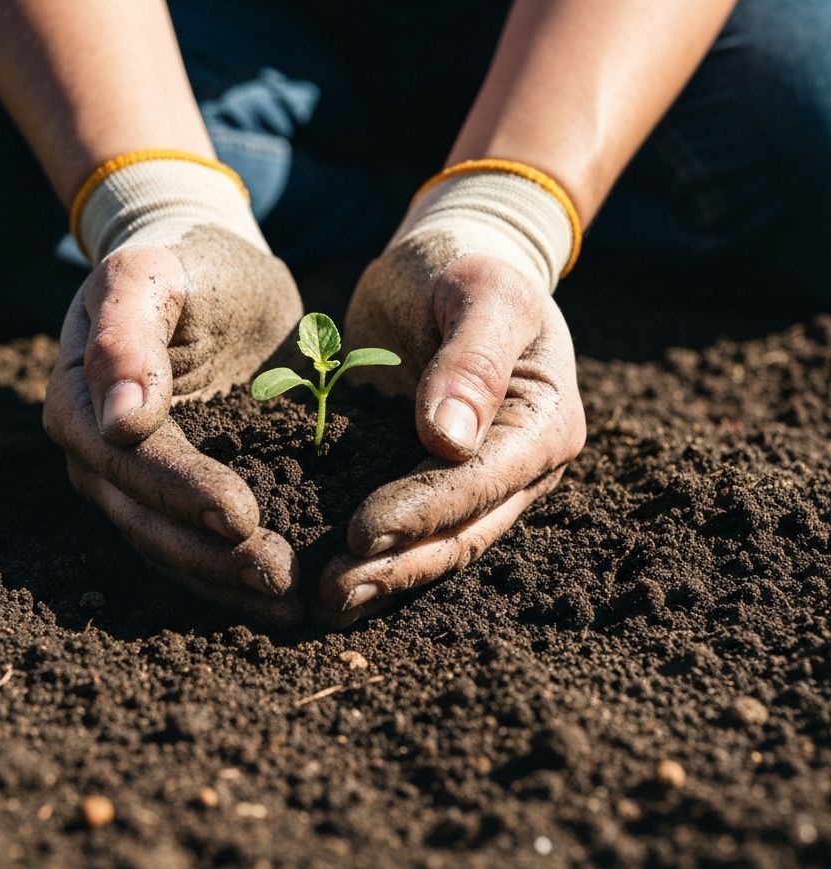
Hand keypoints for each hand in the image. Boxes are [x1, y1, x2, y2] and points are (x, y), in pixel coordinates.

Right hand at [44, 228, 304, 624]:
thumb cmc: (183, 263)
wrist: (209, 273)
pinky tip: (283, 597)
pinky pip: (198, 540)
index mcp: (81, 397)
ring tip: (289, 602)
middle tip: (279, 578)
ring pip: (169, 545)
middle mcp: (97, 451)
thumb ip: (125, 331)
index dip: (181, 492)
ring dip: (225, 579)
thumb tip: (118, 421)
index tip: (242, 516)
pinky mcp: (178, 491)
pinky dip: (235, 572)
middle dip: (210, 554)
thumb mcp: (152, 273)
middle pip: (145, 518)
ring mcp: (134, 478)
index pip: (129, 459)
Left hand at [314, 240, 585, 626]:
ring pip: (434, 543)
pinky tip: (327, 576)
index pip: (481, 482)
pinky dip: (372, 553)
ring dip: (383, 576)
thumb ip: (472, 359)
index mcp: (543, 424)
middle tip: (332, 594)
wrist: (447, 265)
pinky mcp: (431, 476)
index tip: (360, 531)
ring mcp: (476, 479)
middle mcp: (517, 466)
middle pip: (460, 531)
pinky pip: (406, 524)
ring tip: (326, 603)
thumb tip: (448, 439)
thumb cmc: (470, 266)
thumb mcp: (481, 292)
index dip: (422, 511)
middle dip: (397, 566)